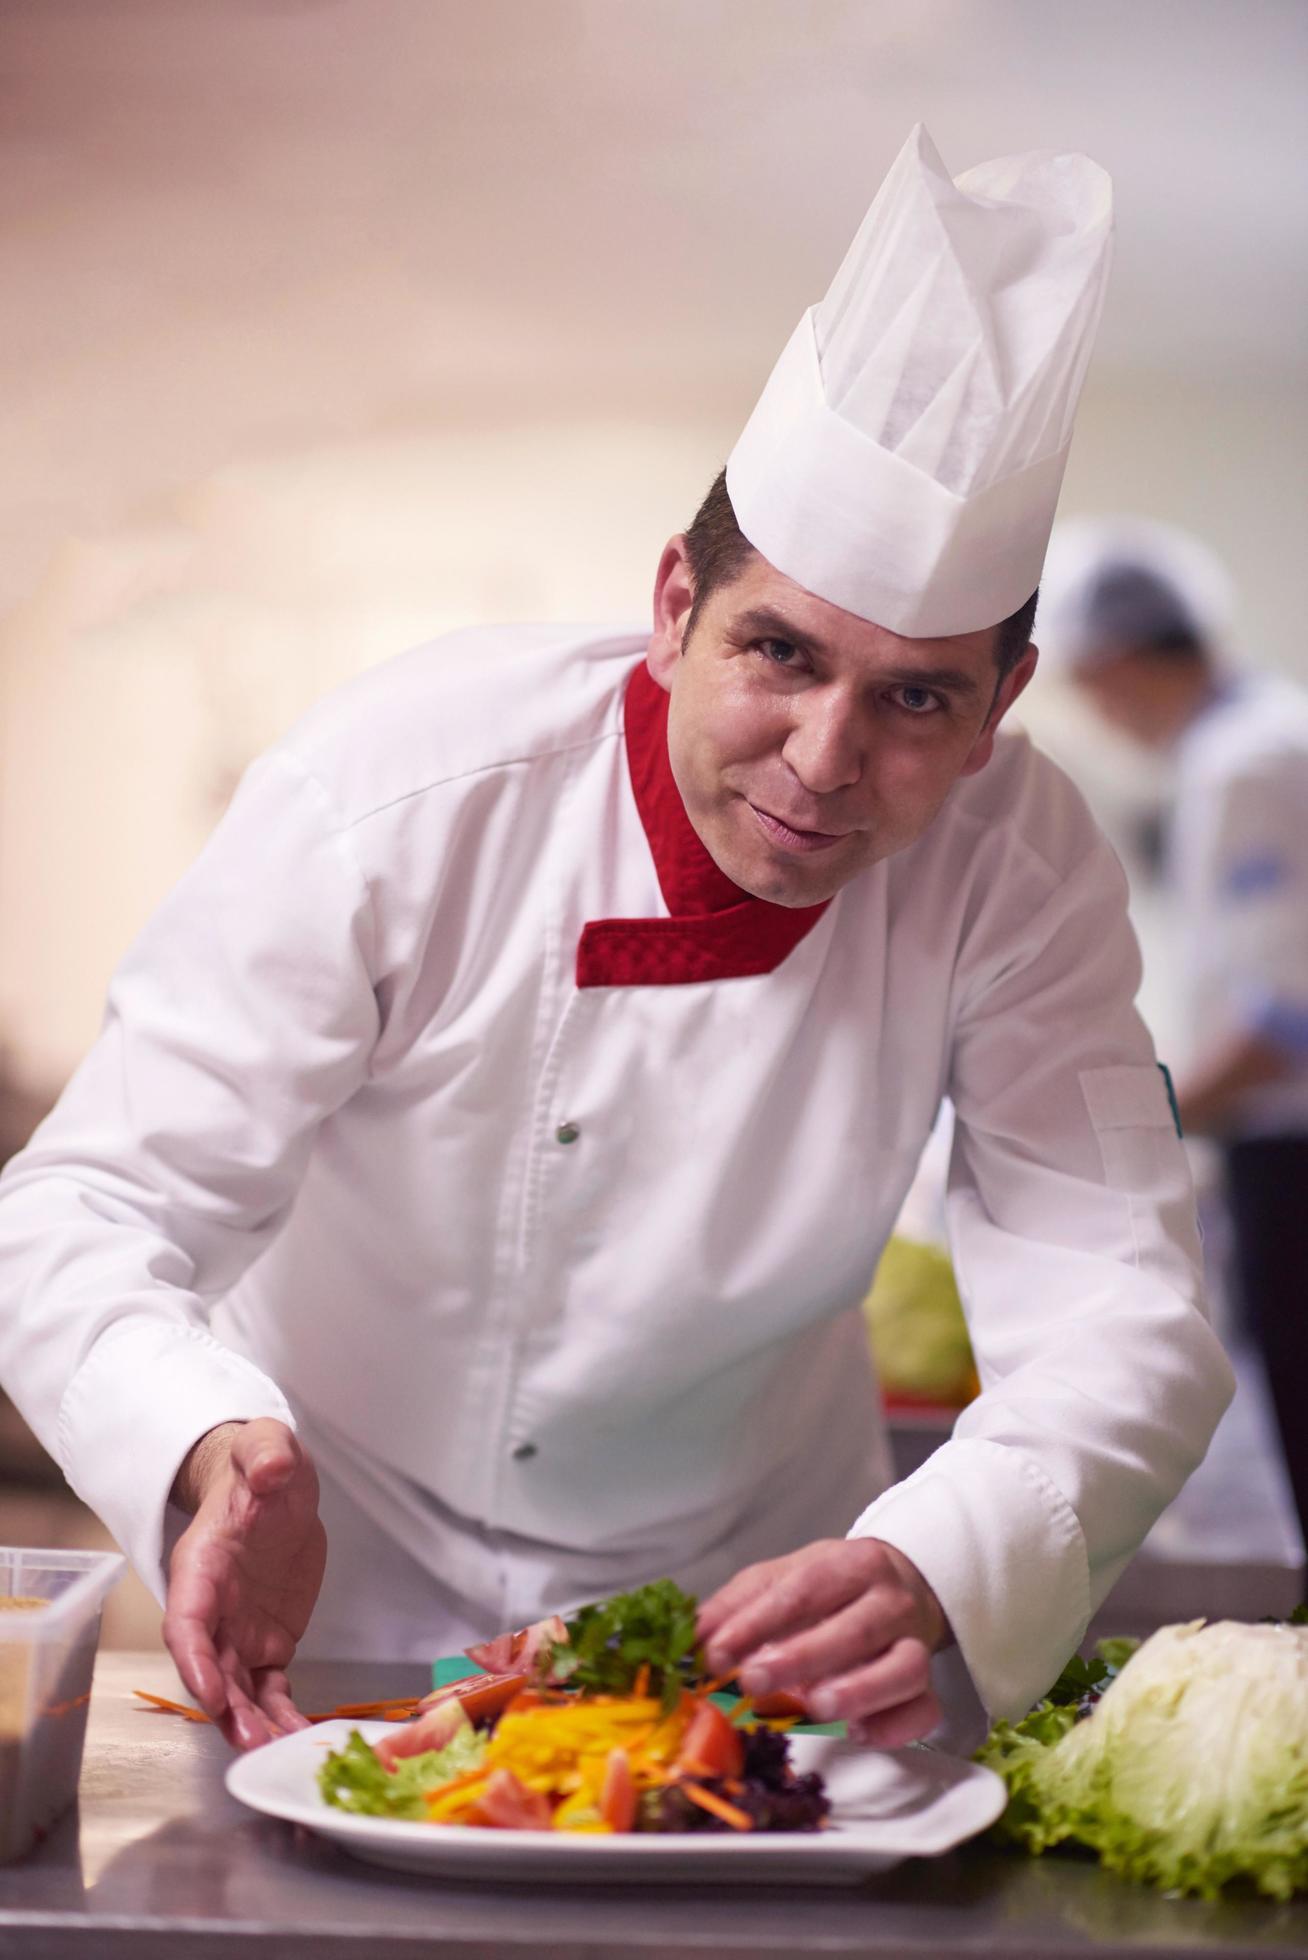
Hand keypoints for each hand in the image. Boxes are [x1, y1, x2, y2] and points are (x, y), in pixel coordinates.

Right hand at [163, 1418, 325, 1750]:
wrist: (273, 1486)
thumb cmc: (260, 1466)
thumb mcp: (264, 1445)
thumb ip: (265, 1454)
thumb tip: (271, 1468)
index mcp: (201, 1566)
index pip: (187, 1621)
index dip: (195, 1659)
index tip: (211, 1692)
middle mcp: (214, 1609)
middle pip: (211, 1669)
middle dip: (226, 1710)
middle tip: (252, 1743)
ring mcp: (240, 1632)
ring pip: (239, 1690)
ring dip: (253, 1723)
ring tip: (277, 1752)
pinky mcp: (269, 1644)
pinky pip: (271, 1688)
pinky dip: (282, 1714)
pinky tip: (298, 1738)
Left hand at [698, 1538, 948, 1746]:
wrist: (901, 1586)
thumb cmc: (830, 1588)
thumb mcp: (783, 1578)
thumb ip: (738, 1605)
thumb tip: (694, 1637)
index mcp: (851, 1564)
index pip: (805, 1589)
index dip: (758, 1622)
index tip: (717, 1652)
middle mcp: (890, 1602)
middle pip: (855, 1630)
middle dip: (801, 1658)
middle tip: (752, 1682)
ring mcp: (915, 1644)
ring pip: (903, 1669)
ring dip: (858, 1692)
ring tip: (814, 1707)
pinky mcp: (928, 1687)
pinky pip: (924, 1711)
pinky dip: (895, 1726)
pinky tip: (859, 1733)